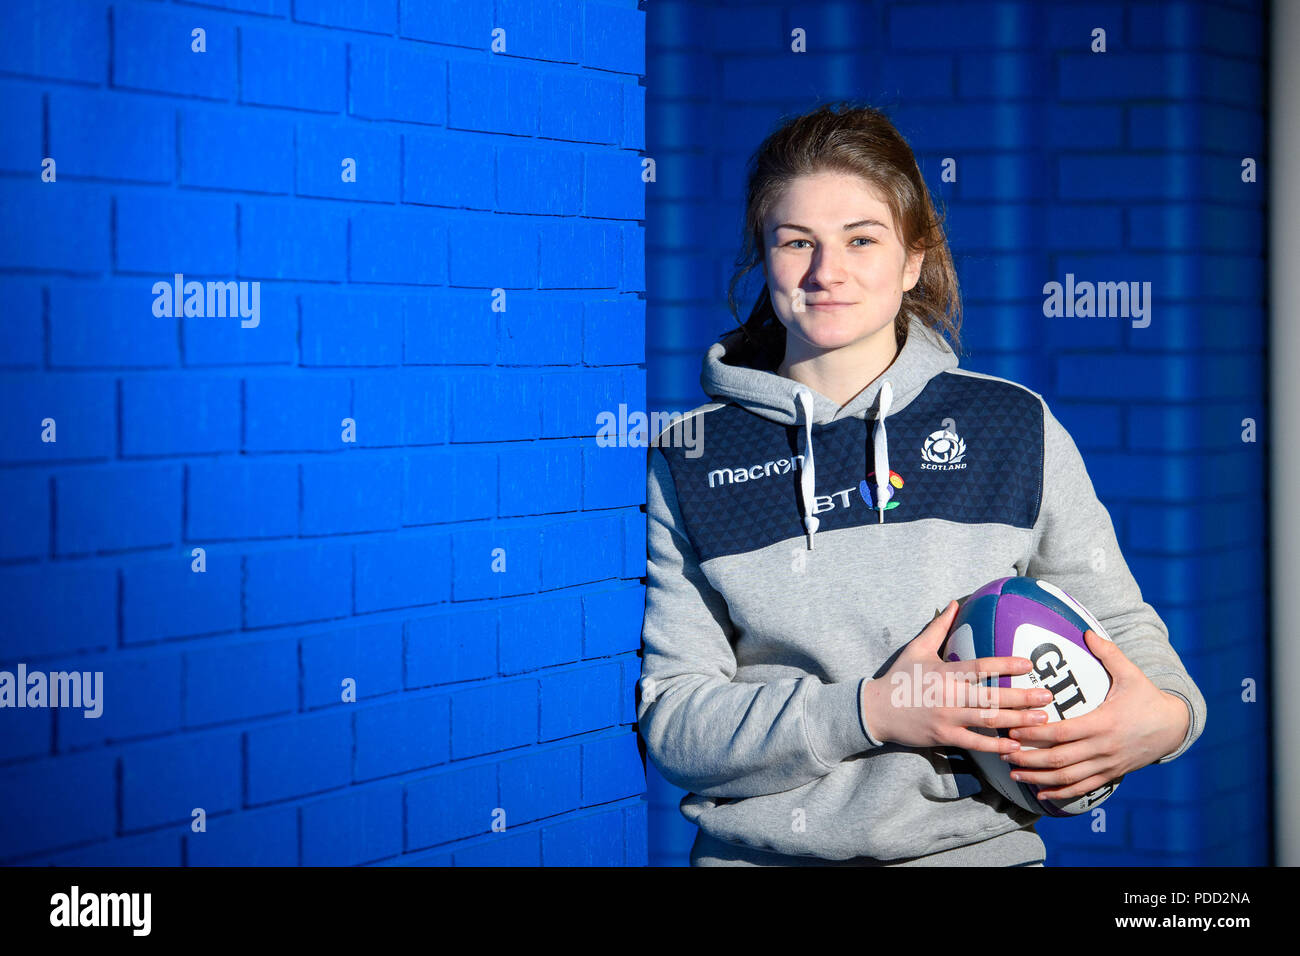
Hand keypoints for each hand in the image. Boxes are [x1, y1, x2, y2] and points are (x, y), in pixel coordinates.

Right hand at [861, 600, 1055, 754]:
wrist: (876, 710)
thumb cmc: (898, 677)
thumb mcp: (916, 648)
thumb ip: (938, 627)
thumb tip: (955, 603)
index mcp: (944, 672)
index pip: (979, 667)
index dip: (1005, 665)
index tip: (1028, 664)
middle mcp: (948, 695)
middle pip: (991, 696)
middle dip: (1022, 697)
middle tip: (1048, 696)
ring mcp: (947, 718)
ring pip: (987, 720)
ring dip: (1017, 720)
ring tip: (1042, 720)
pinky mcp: (944, 737)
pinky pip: (975, 743)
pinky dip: (996, 745)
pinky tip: (1015, 745)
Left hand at [1000, 630, 1191, 800]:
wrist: (1174, 728)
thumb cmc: (1147, 697)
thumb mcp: (1131, 673)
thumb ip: (1108, 653)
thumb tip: (1087, 631)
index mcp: (1103, 723)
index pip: (1062, 733)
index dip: (1035, 734)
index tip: (1012, 731)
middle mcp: (1103, 748)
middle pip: (1060, 760)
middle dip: (1029, 759)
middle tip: (1003, 753)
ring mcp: (1107, 764)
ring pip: (1068, 778)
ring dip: (1039, 778)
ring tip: (1015, 774)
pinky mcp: (1112, 774)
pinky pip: (1084, 788)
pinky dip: (1061, 793)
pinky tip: (1042, 794)